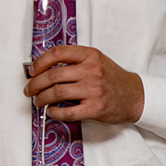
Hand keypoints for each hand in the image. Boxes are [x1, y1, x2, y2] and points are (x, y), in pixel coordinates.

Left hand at [26, 46, 144, 123]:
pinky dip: (54, 113)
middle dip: (35, 84)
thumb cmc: (112, 79)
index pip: (58, 53)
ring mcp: (94, 90)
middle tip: (29, 89)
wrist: (135, 96)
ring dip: (41, 98)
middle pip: (53, 75)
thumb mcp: (96, 61)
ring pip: (56, 93)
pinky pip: (67, 112)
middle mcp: (92, 71)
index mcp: (90, 55)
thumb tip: (43, 69)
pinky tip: (52, 111)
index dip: (40, 62)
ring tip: (38, 101)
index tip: (32, 70)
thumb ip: (75, 61)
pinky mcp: (95, 108)